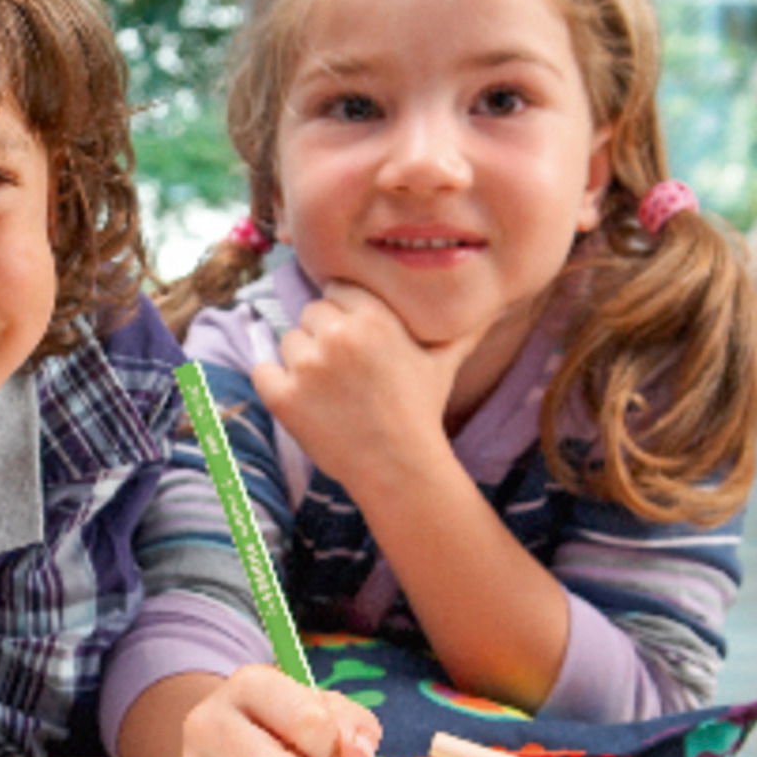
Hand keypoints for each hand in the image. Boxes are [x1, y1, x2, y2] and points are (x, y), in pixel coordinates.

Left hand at [252, 281, 481, 494]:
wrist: (398, 467)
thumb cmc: (421, 412)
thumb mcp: (444, 362)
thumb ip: (463, 326)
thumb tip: (495, 303)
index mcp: (374, 318)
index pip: (337, 289)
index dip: (344, 314)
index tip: (355, 340)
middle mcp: (338, 336)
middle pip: (311, 313)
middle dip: (324, 337)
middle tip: (345, 372)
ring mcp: (307, 367)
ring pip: (289, 341)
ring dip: (302, 361)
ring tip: (330, 391)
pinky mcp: (283, 397)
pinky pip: (261, 370)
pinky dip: (274, 382)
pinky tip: (301, 399)